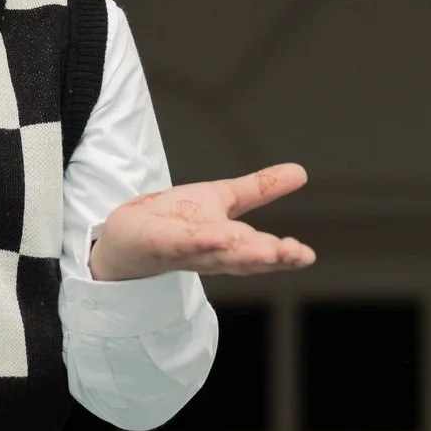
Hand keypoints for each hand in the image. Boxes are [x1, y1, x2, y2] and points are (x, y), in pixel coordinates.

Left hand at [88, 165, 314, 282]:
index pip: (260, 252)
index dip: (284, 256)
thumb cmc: (175, 220)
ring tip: (266, 251)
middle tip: (292, 255)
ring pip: (214, 255)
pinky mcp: (156, 242)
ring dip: (239, 254)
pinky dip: (197, 242)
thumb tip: (302, 172)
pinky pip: (178, 244)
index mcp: (229, 243)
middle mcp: (209, 252)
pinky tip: (216, 236)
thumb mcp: (222, 198)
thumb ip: (260, 189)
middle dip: (267, 258)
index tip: (306, 256)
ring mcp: (182, 250)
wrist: (124, 235)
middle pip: (241, 258)